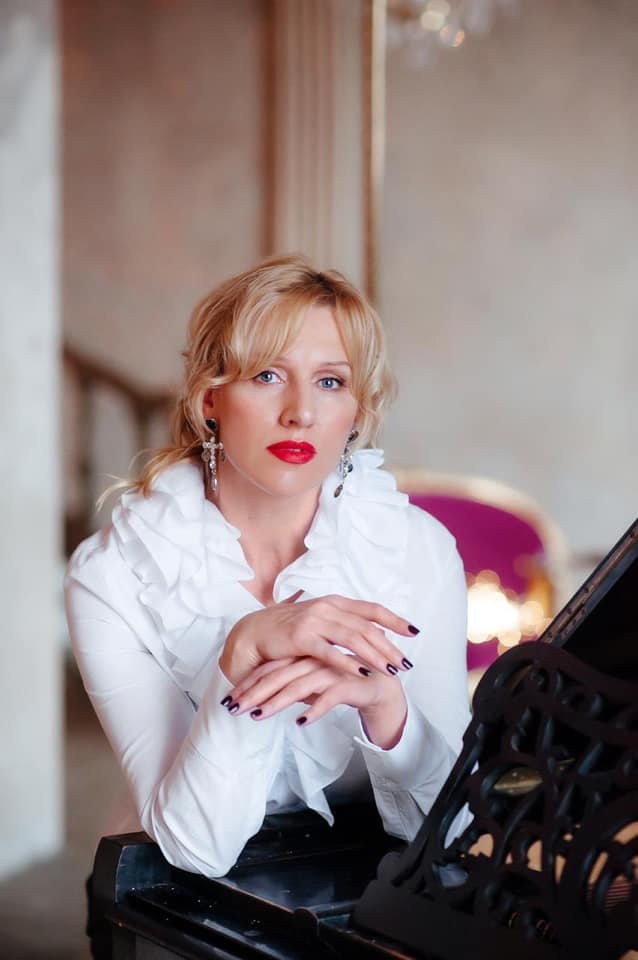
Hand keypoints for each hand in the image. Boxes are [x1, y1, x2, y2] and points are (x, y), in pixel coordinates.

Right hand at [219, 593, 417, 685]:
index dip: (394, 619)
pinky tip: (362, 672)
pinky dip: (348, 662)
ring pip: (353, 638)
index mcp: (334, 602)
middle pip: (367, 626)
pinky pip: (329, 651)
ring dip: (375, 655)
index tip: (413, 631)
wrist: (252, 633)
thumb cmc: (287, 630)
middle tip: (406, 663)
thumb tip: (373, 640)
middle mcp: (327, 607)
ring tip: (392, 670)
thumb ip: (343, 627)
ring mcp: (314, 620)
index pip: (371, 609)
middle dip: (390, 646)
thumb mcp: (319, 622)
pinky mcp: (301, 638)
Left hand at [223, 655, 407, 749]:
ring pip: (299, 686)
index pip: (270, 669)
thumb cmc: (343, 683)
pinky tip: (301, 723)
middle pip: (278, 676)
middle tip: (234, 709)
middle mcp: (314, 660)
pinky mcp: (349, 683)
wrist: (382, 685)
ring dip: (276, 702)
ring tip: (258, 716)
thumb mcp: (312, 686)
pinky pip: (329, 697)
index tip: (229, 700)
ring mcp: (331, 670)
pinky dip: (315, 709)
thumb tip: (261, 701)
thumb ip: (291, 687)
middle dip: (254, 693)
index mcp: (303, 657)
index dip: (249, 684)